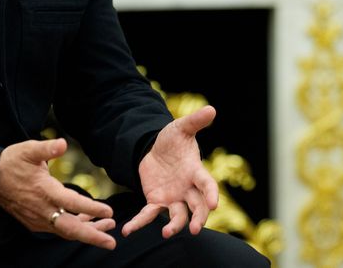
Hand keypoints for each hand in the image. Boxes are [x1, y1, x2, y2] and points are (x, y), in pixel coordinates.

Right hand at [0, 138, 116, 248]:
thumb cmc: (12, 162)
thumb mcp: (29, 150)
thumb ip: (47, 148)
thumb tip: (62, 143)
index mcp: (44, 191)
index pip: (71, 203)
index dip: (91, 208)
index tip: (109, 211)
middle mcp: (42, 210)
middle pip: (70, 229)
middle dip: (92, 236)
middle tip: (112, 242)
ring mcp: (38, 219)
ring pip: (66, 231)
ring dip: (88, 232)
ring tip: (108, 227)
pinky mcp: (35, 222)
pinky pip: (59, 228)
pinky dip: (75, 227)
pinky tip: (89, 220)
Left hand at [122, 105, 219, 238]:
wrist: (154, 150)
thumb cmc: (173, 140)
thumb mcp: (181, 129)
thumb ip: (195, 121)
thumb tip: (211, 109)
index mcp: (196, 171)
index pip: (207, 184)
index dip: (211, 194)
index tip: (214, 205)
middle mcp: (187, 189)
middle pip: (197, 206)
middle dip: (198, 218)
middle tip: (195, 229)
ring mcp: (173, 198)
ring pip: (177, 216)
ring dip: (174, 226)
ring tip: (166, 234)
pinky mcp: (156, 202)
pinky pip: (149, 215)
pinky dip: (139, 223)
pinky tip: (128, 230)